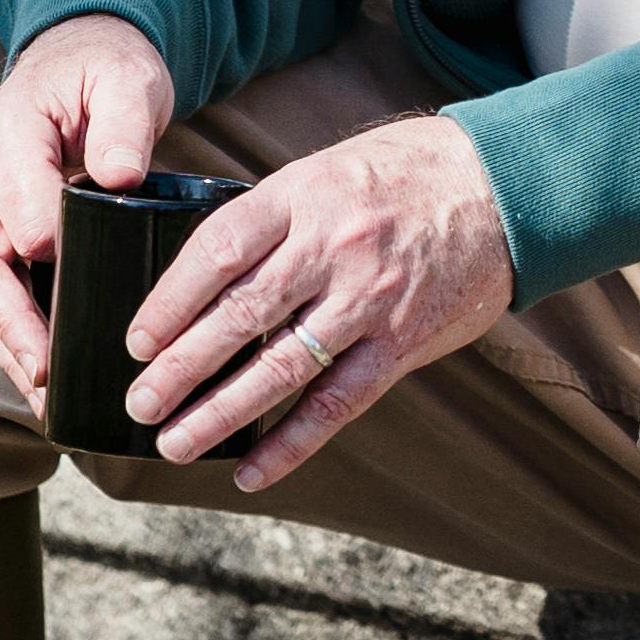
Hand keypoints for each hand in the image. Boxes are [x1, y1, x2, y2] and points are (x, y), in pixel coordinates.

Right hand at [0, 12, 177, 397]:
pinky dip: (15, 336)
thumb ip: (123, 122)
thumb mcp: (125, 80)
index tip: (81, 280)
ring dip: (9, 343)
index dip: (47, 244)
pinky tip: (43, 379)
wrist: (79, 64)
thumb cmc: (105, 72)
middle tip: (44, 371)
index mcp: (4, 136)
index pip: (18, 204)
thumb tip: (120, 176)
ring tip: (45, 396)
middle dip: (10, 321)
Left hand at [118, 112, 516, 488]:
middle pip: (240, 315)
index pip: (218, 251)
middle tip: (139, 403)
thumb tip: (200, 278)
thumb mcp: (327, 168)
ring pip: (280, 367)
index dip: (169, 301)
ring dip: (220, 412)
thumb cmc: (403, 173)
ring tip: (173, 443)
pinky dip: (291, 443)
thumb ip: (271, 217)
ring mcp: (370, 298)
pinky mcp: (402, 341)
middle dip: (179, 367)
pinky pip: (338, 402)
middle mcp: (333, 247)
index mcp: (303, 195)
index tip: (136, 339)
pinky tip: (250, 470)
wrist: (503, 184)